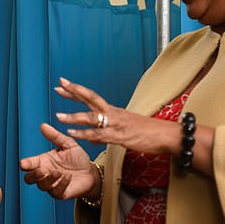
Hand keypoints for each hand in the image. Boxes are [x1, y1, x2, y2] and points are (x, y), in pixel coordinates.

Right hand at [20, 123, 97, 199]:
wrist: (91, 172)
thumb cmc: (78, 158)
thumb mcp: (68, 144)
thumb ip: (55, 136)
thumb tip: (43, 126)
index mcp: (43, 161)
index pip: (28, 164)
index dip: (25, 164)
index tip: (24, 163)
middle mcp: (45, 174)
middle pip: (29, 178)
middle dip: (33, 175)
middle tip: (42, 170)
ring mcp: (52, 184)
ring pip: (42, 185)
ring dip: (49, 179)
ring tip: (59, 172)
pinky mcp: (60, 193)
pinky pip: (55, 191)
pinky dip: (61, 183)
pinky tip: (68, 177)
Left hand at [54, 77, 178, 153]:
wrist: (166, 136)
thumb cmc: (147, 133)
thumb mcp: (123, 132)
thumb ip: (105, 134)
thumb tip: (92, 140)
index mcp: (113, 110)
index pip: (91, 97)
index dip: (76, 90)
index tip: (62, 83)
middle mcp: (113, 113)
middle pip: (91, 99)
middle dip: (74, 92)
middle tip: (58, 85)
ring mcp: (116, 124)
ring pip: (92, 118)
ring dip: (74, 117)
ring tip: (58, 116)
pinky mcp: (119, 136)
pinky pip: (99, 134)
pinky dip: (84, 134)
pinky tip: (72, 133)